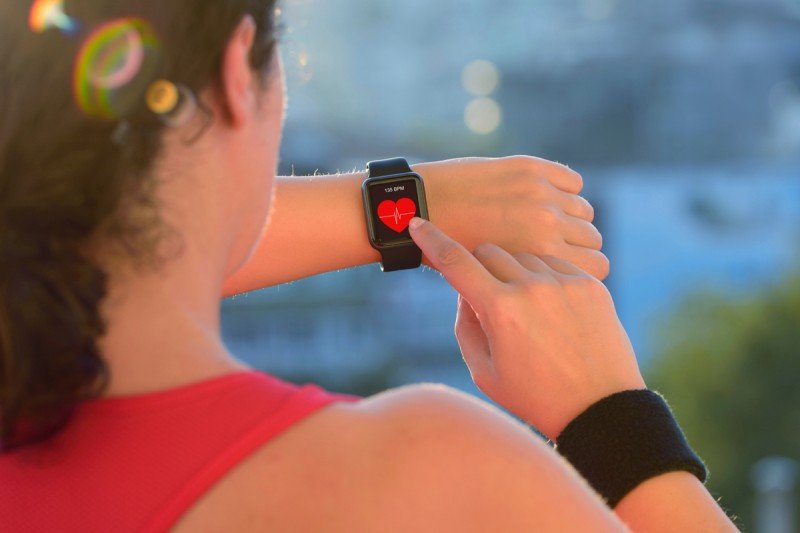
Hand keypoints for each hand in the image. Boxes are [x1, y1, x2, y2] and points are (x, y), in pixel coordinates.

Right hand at [409, 218, 645, 440]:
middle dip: (479, 269)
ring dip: (514, 273)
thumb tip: (466, 290)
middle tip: (488, 299)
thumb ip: (465, 324)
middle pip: (489, 252)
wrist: (600, 408)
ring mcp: (566, 283)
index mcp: (500, 309)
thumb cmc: (535, 396)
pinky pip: (555, 263)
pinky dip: (544, 278)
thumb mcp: (483, 370)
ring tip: (528, 313)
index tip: (418, 224)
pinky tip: (551, 309)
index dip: (431, 240)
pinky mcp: (591, 284)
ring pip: (523, 255)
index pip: (455, 262)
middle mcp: (533, 287)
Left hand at [413, 156, 608, 279]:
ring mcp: (541, 194)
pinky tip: (544, 201)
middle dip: (576, 246)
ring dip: (569, 218)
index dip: (582, 271)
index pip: (598, 267)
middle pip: (593, 238)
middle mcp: (547, 225)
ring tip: (542, 225)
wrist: (418, 208)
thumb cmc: (447, 258)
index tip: (564, 272)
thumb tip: (557, 288)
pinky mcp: (532, 168)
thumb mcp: (491, 287)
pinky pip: (572, 181)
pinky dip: (564, 191)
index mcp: (540, 260)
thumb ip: (530, 286)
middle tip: (550, 249)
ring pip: (584, 210)